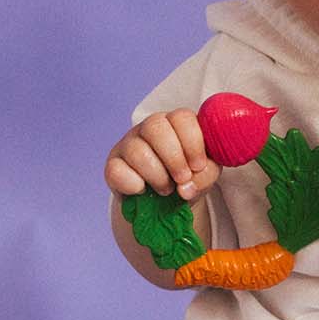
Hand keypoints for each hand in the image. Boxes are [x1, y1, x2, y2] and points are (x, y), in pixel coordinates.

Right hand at [104, 110, 221, 202]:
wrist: (165, 201)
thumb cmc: (188, 178)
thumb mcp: (205, 175)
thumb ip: (206, 175)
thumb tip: (185, 187)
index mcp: (176, 123)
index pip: (182, 117)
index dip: (192, 143)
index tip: (198, 166)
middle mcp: (150, 128)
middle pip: (156, 127)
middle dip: (174, 158)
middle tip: (182, 179)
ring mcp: (129, 144)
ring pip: (137, 150)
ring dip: (157, 176)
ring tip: (166, 190)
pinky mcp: (113, 164)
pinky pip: (116, 170)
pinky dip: (133, 185)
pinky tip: (143, 190)